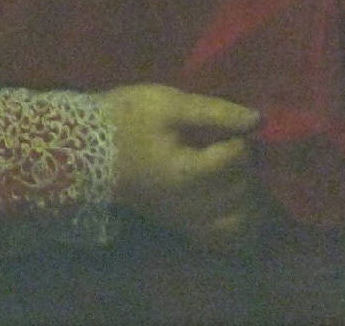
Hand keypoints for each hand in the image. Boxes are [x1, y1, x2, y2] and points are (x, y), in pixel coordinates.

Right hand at [94, 83, 264, 252]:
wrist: (85, 149)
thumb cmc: (125, 120)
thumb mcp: (167, 104)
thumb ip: (215, 112)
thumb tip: (259, 120)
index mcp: (190, 172)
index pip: (238, 158)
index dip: (238, 137)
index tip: (222, 126)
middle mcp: (193, 204)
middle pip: (245, 189)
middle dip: (246, 165)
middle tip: (229, 145)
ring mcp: (188, 220)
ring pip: (242, 222)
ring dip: (250, 198)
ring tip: (237, 174)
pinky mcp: (181, 226)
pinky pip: (225, 240)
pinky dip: (241, 227)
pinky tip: (237, 205)